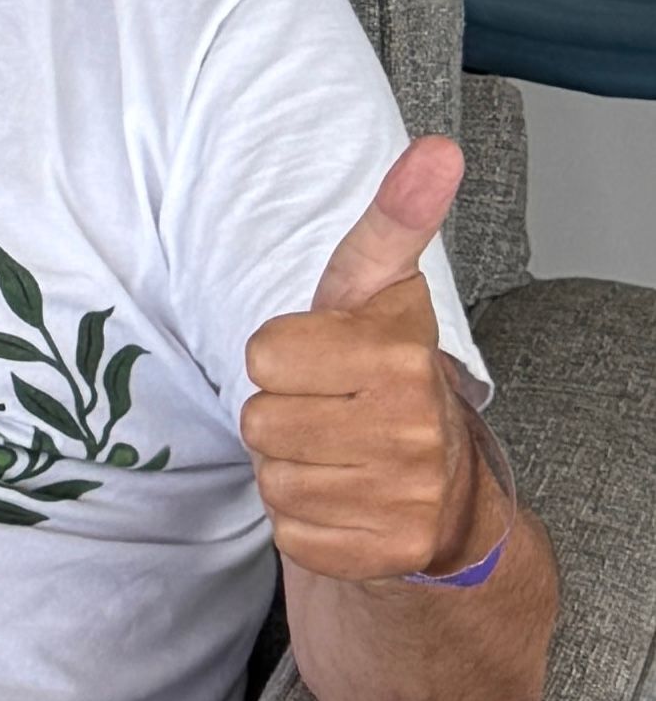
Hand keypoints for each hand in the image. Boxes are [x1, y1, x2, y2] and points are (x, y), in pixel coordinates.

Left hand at [243, 139, 487, 585]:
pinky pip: (290, 531)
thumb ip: (395, 218)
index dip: (278, 355)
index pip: (260, 354)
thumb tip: (437, 147)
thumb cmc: (384, 370)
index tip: (322, 357)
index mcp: (399, 356)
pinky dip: (303, 520)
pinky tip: (343, 499)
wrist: (443, 485)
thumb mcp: (377, 289)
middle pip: (258, 418)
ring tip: (334, 452)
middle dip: (279, 412)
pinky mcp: (385, 553)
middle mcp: (412, 429)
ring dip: (288, 466)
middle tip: (326, 411)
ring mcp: (404, 498)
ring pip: (271, 475)